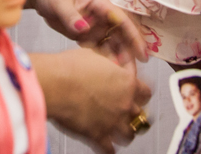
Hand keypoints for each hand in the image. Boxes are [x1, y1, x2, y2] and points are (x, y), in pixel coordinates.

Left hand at [26, 0, 146, 64]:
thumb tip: (83, 30)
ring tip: (122, 77)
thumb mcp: (60, 0)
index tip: (143, 53)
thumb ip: (71, 16)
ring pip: (111, 43)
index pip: (123, 20)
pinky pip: (97, 48)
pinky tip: (106, 72)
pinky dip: (103, 58)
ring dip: (117, 58)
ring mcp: (93, 25)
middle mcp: (101, 15)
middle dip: (129, 53)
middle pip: (121, 35)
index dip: (135, 37)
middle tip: (133, 73)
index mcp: (100, 3)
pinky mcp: (83, 34)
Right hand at [30, 48, 152, 153]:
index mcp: (126, 83)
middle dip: (133, 114)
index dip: (140, 92)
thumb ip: (108, 63)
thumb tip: (109, 62)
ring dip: (125, 133)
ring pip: (129, 135)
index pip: (146, 92)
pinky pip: (110, 150)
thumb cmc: (71, 68)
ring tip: (120, 131)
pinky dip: (109, 149)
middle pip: (140, 115)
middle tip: (127, 112)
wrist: (54, 83)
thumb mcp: (95, 55)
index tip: (136, 93)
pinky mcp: (97, 136)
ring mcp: (112, 122)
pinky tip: (107, 147)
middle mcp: (124, 104)